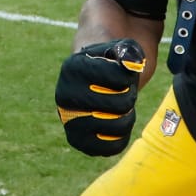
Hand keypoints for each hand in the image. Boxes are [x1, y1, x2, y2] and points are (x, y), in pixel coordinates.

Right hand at [55, 38, 145, 155]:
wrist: (88, 79)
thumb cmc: (109, 61)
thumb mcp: (119, 48)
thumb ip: (128, 52)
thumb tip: (131, 64)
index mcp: (72, 67)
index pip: (117, 76)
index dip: (130, 76)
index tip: (123, 72)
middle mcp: (64, 94)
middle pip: (119, 104)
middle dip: (129, 96)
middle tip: (126, 91)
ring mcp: (67, 120)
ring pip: (116, 126)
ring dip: (127, 117)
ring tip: (123, 108)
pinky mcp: (76, 140)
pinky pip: (109, 148)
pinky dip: (121, 137)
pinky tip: (116, 122)